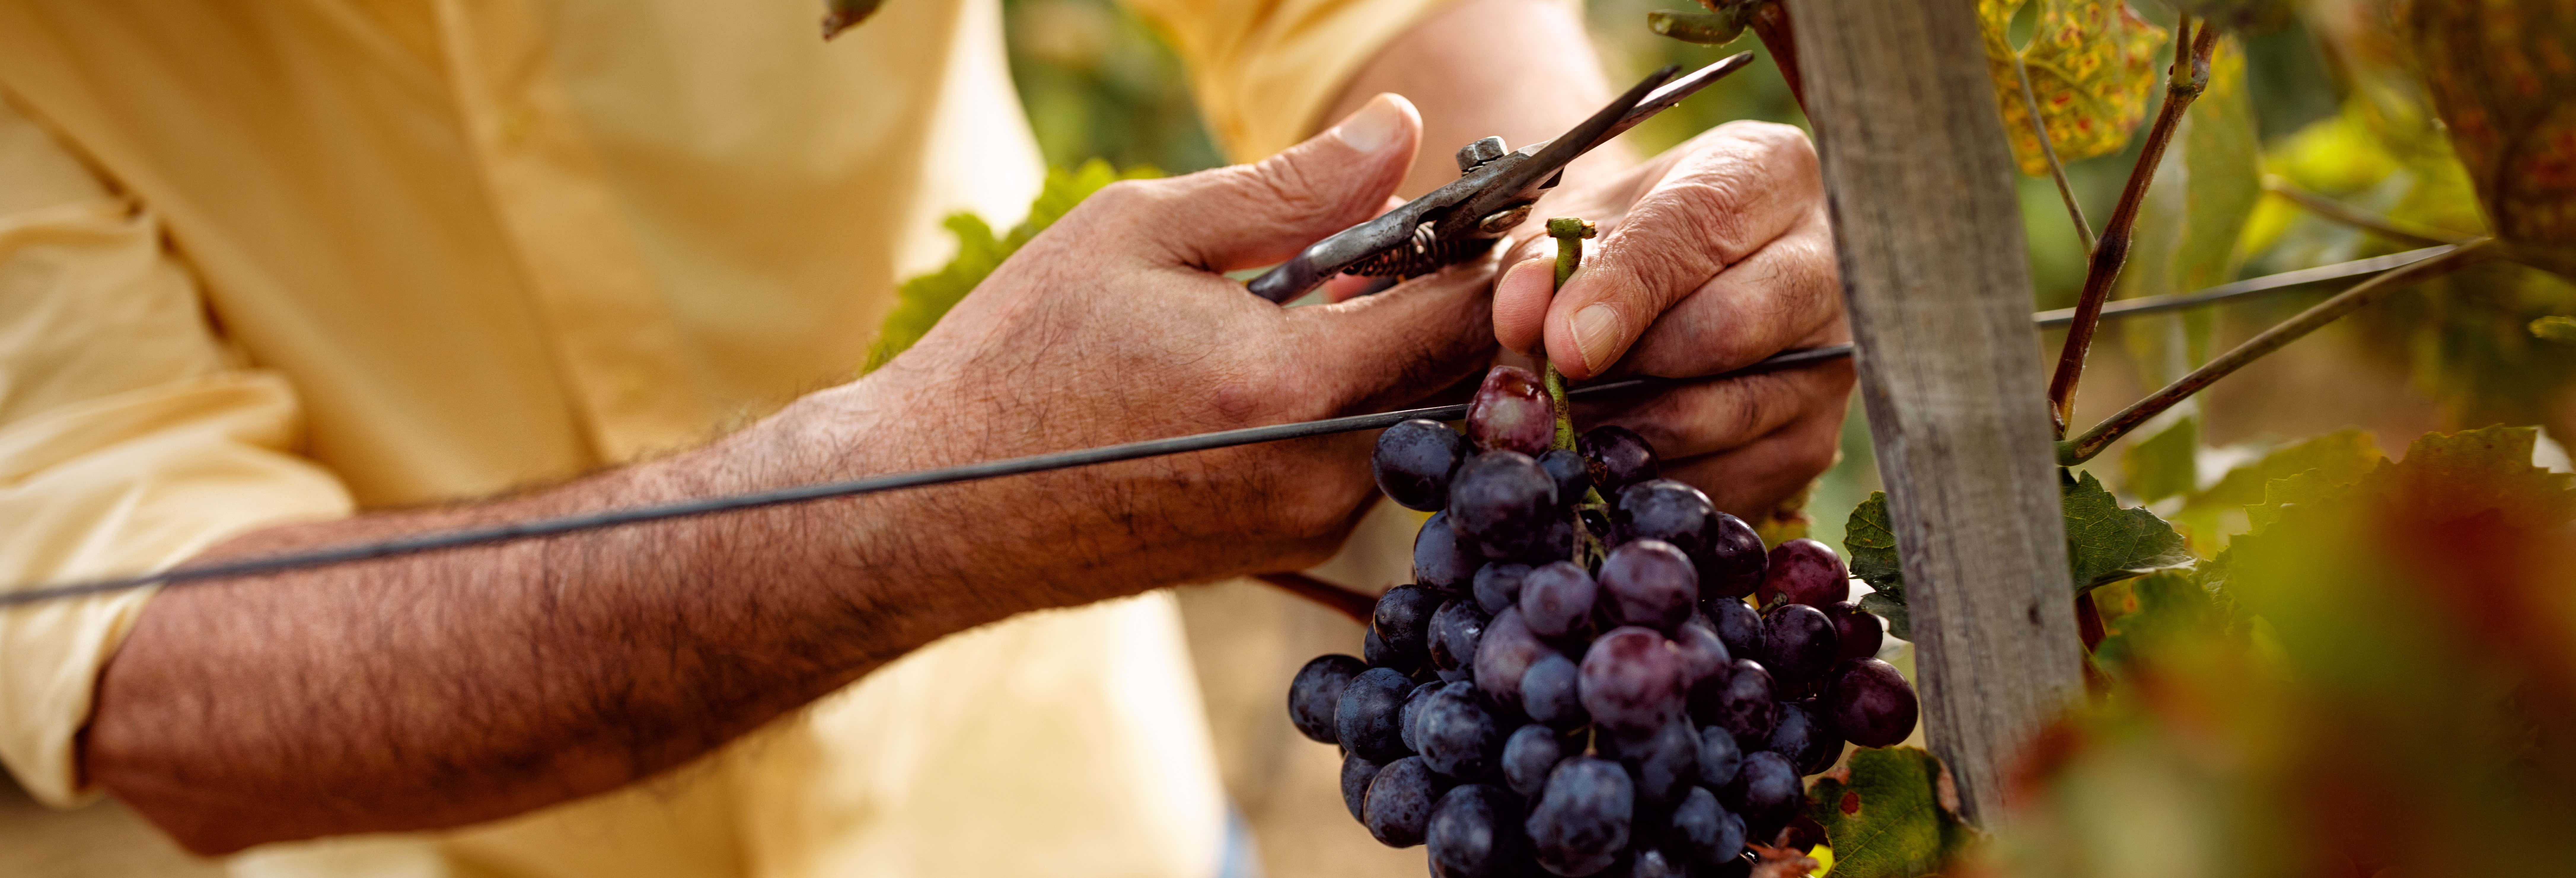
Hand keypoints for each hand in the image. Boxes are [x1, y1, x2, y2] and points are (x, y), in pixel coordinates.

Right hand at [828, 94, 1497, 601]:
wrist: (932, 503)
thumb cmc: (1018, 356)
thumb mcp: (1141, 232)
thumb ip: (1290, 186)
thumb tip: (1397, 132)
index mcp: (1290, 390)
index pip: (1465, 317)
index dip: (1493, 252)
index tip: (1490, 205)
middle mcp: (1319, 477)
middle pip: (1462, 380)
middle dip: (1456, 303)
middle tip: (1415, 238)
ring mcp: (1306, 529)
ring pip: (1416, 424)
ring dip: (1401, 354)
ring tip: (1338, 292)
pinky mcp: (1283, 551)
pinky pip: (1365, 464)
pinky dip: (1356, 403)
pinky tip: (1289, 357)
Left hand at [1490, 121, 1853, 515]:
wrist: (1678, 287)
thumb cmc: (1625, 242)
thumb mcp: (1574, 230)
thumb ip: (1541, 265)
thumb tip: (1523, 319)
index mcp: (1767, 172)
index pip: (1697, 229)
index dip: (1623, 292)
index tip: (1564, 346)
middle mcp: (1824, 258)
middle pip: (1729, 328)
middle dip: (1627, 368)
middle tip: (1555, 389)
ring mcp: (1832, 355)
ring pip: (1728, 413)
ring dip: (1629, 431)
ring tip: (1569, 423)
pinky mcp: (1815, 439)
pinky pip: (1731, 479)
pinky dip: (1656, 481)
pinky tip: (1613, 460)